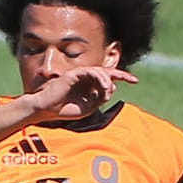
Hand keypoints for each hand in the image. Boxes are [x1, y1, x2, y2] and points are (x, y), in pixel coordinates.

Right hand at [23, 66, 137, 120]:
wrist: (47, 111)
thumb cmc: (65, 110)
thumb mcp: (89, 108)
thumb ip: (100, 99)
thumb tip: (111, 89)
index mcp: (90, 85)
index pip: (109, 78)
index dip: (123, 77)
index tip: (135, 81)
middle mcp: (87, 78)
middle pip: (108, 72)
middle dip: (122, 75)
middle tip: (132, 80)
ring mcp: (80, 74)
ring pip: (100, 72)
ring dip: (107, 82)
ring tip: (107, 93)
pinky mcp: (74, 73)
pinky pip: (91, 71)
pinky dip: (99, 78)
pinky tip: (103, 87)